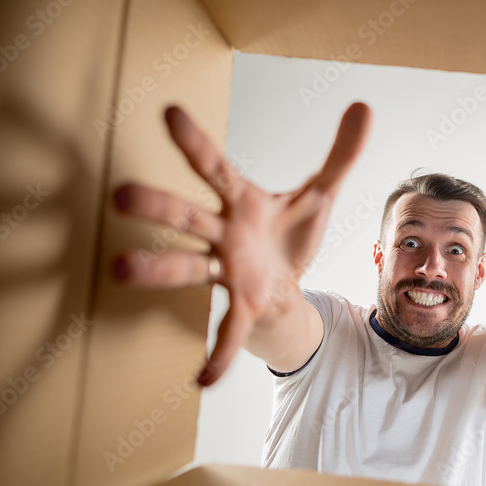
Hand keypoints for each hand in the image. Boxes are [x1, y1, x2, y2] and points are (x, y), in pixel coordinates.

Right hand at [112, 103, 371, 385]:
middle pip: (187, 216)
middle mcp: (224, 233)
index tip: (169, 113)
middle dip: (158, 207)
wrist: (290, 282)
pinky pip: (226, 328)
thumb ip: (340, 153)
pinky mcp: (242, 303)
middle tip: (120, 194)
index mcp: (241, 200)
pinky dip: (218, 353)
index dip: (194, 143)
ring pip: (188, 267)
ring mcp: (226, 270)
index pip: (215, 167)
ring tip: (120, 271)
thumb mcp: (320, 192)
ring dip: (158, 269)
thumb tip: (365, 105)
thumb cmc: (289, 232)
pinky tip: (204, 380)